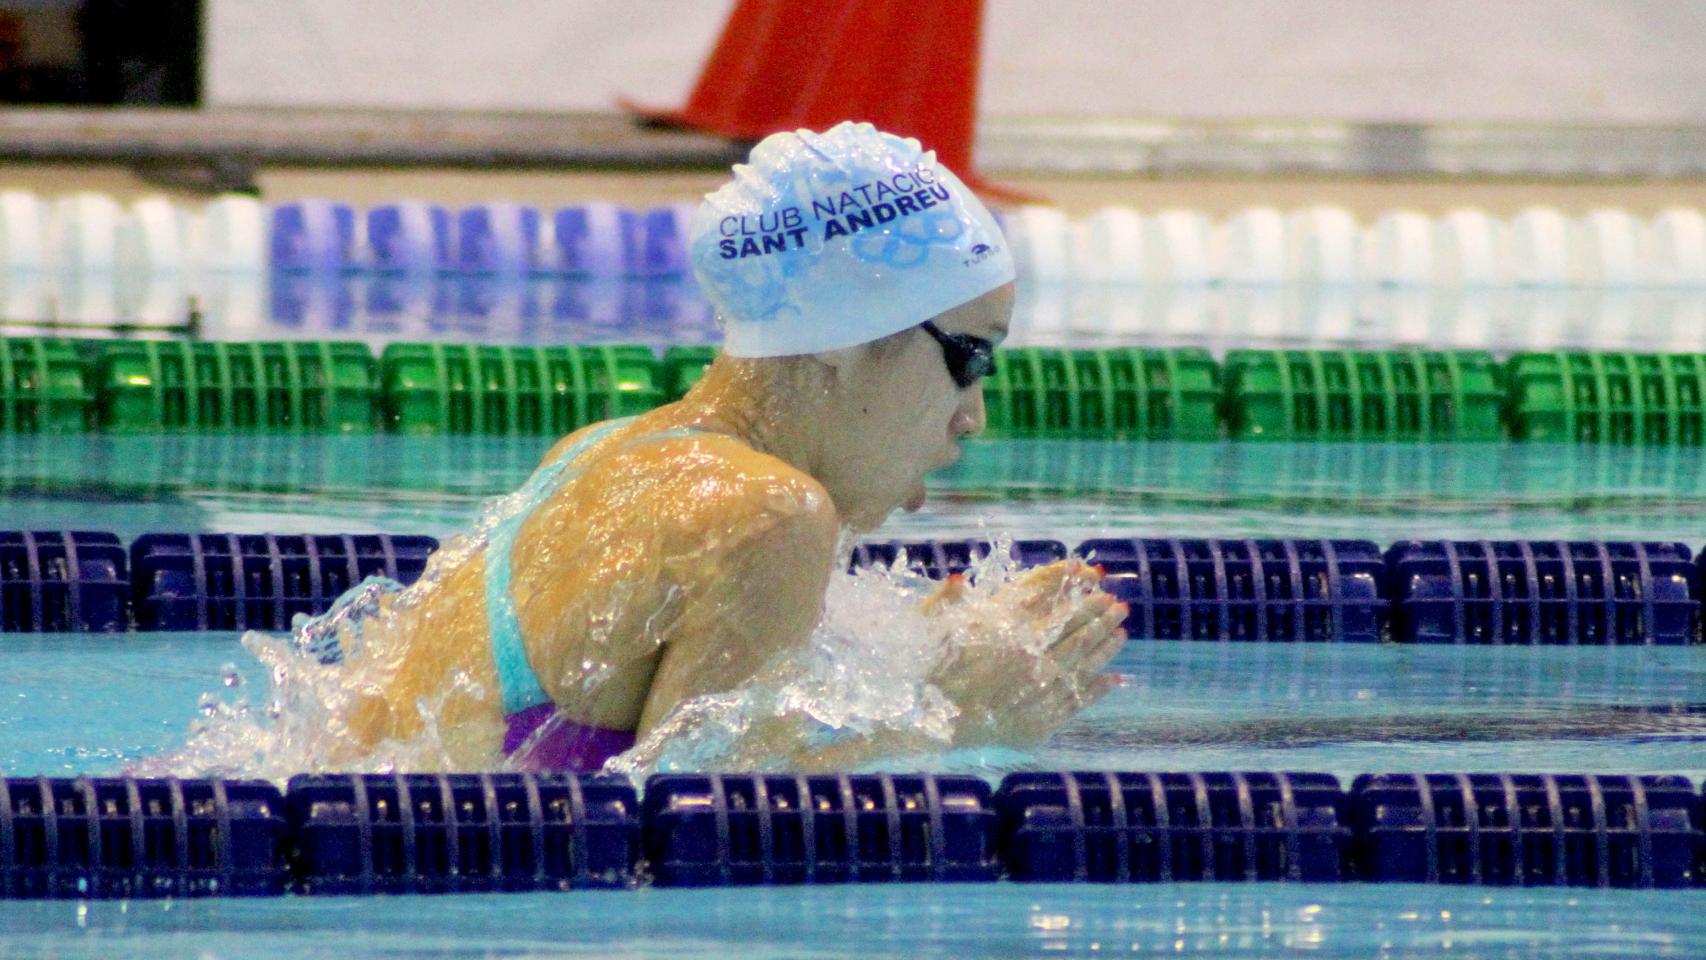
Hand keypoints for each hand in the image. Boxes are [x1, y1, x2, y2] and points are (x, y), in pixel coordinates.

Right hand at [928, 558, 1126, 746]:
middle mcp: (1027, 664)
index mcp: (1006, 638)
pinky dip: (1098, 689)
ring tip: (1123, 633)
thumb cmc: (926, 676)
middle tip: (1119, 605)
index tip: (1099, 584)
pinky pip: (1076, 702)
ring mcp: (1037, 694)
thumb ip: (945, 600)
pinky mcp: (1040, 723)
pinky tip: (1114, 678)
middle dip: (1099, 618)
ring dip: (1105, 649)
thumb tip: (958, 577)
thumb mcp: (928, 631)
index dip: (1080, 596)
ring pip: (1082, 667)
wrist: (926, 727)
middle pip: (1074, 636)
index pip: (1055, 611)